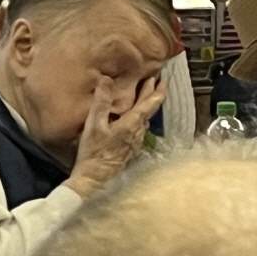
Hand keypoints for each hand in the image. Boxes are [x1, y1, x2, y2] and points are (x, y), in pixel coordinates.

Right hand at [66, 76, 164, 198]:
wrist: (94, 178)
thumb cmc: (94, 152)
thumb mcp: (94, 125)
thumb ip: (101, 102)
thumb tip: (106, 80)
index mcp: (131, 123)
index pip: (149, 103)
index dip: (156, 89)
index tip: (162, 77)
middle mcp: (138, 132)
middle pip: (149, 110)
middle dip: (153, 94)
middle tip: (157, 80)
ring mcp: (135, 141)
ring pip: (145, 119)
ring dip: (146, 106)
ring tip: (144, 95)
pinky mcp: (130, 148)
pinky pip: (138, 128)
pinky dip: (139, 117)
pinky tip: (132, 118)